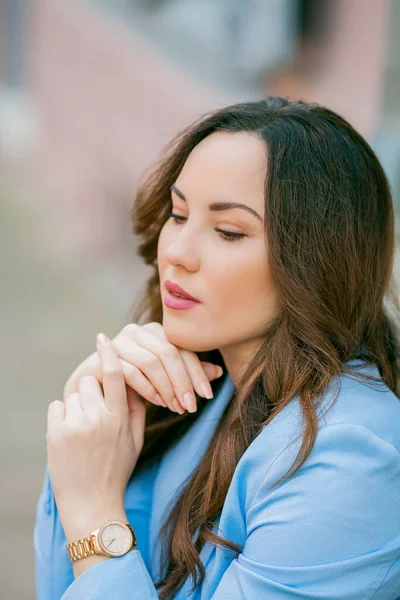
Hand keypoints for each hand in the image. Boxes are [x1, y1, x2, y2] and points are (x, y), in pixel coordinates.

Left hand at [47, 334, 145, 527]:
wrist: (92, 503)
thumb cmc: (116, 470)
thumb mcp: (135, 440)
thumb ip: (136, 409)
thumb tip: (132, 383)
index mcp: (120, 417)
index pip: (117, 374)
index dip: (109, 353)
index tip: (103, 338)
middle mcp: (98, 417)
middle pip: (91, 380)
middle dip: (93, 390)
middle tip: (95, 410)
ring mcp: (76, 425)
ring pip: (74, 393)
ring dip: (78, 404)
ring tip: (82, 429)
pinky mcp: (56, 433)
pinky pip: (57, 406)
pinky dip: (61, 415)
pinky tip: (69, 433)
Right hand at [63, 322, 223, 413]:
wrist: (95, 390)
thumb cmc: (133, 385)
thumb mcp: (165, 380)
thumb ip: (187, 374)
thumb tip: (218, 372)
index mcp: (158, 332)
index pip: (183, 348)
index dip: (197, 372)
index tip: (206, 396)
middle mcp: (140, 330)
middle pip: (169, 353)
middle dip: (183, 382)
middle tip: (191, 406)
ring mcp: (121, 340)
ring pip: (152, 362)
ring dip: (167, 387)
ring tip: (175, 407)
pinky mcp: (106, 355)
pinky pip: (132, 371)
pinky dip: (148, 389)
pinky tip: (158, 403)